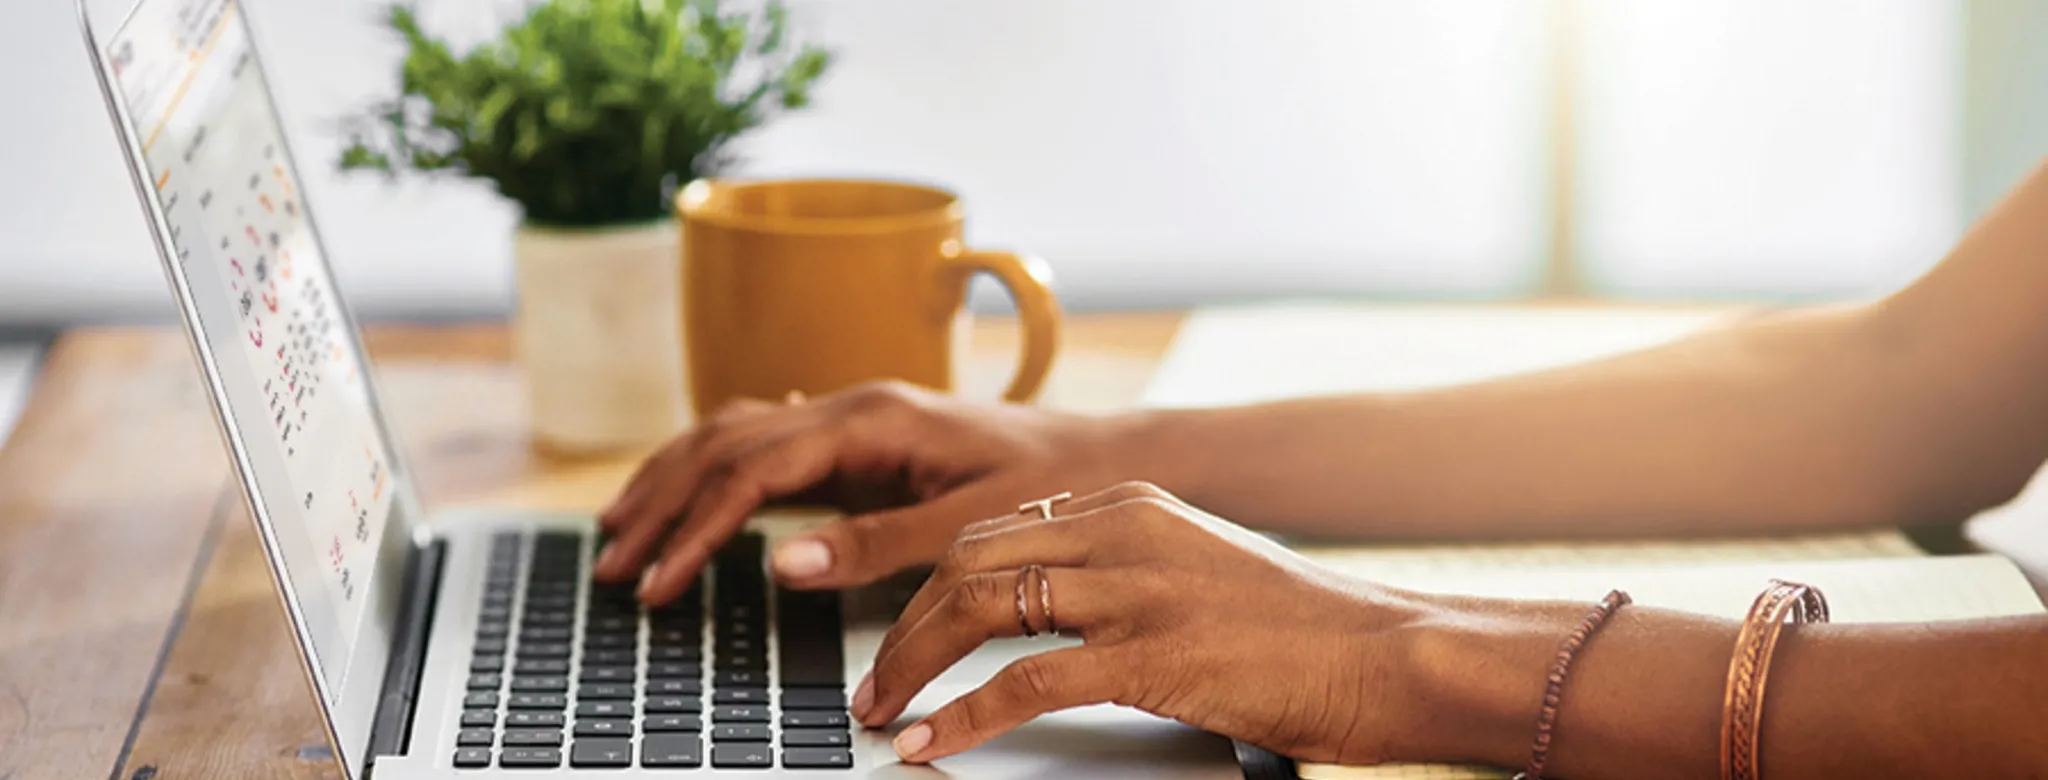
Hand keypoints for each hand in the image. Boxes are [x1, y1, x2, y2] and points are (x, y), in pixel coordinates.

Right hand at [595, 381, 1149, 603]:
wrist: (1104, 455)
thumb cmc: (1051, 484)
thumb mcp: (969, 525)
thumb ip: (875, 544)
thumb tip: (781, 562)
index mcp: (872, 419)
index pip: (751, 470)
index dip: (695, 529)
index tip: (659, 583)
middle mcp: (851, 405)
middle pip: (722, 443)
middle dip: (659, 504)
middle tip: (611, 566)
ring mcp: (851, 417)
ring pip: (733, 434)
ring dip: (672, 481)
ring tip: (621, 532)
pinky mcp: (859, 438)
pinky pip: (764, 441)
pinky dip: (713, 468)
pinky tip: (687, 487)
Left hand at [855, 481, 1441, 765]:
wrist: (1388, 653)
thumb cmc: (1301, 628)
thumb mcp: (1197, 569)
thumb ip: (1124, 571)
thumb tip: (1049, 610)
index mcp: (1130, 504)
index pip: (994, 532)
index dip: (928, 585)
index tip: (898, 630)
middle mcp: (1123, 530)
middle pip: (969, 560)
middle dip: (903, 624)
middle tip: (872, 682)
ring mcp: (1137, 588)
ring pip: (981, 608)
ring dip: (914, 665)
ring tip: (884, 710)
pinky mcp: (1153, 653)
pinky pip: (1027, 681)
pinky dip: (965, 714)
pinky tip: (935, 740)